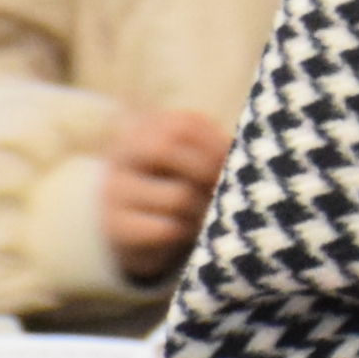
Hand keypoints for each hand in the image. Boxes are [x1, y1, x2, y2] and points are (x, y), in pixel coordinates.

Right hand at [99, 107, 232, 285]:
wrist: (131, 227)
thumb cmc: (173, 183)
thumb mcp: (188, 158)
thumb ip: (212, 150)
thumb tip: (245, 157)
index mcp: (143, 128)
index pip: (182, 125)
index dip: (215, 143)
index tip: (234, 161)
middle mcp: (121, 153)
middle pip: (163, 148)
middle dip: (205, 170)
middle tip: (222, 188)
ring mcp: (113, 190)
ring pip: (176, 196)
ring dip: (203, 208)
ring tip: (210, 212)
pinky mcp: (115, 226)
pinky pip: (163, 229)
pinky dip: (184, 232)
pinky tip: (187, 230)